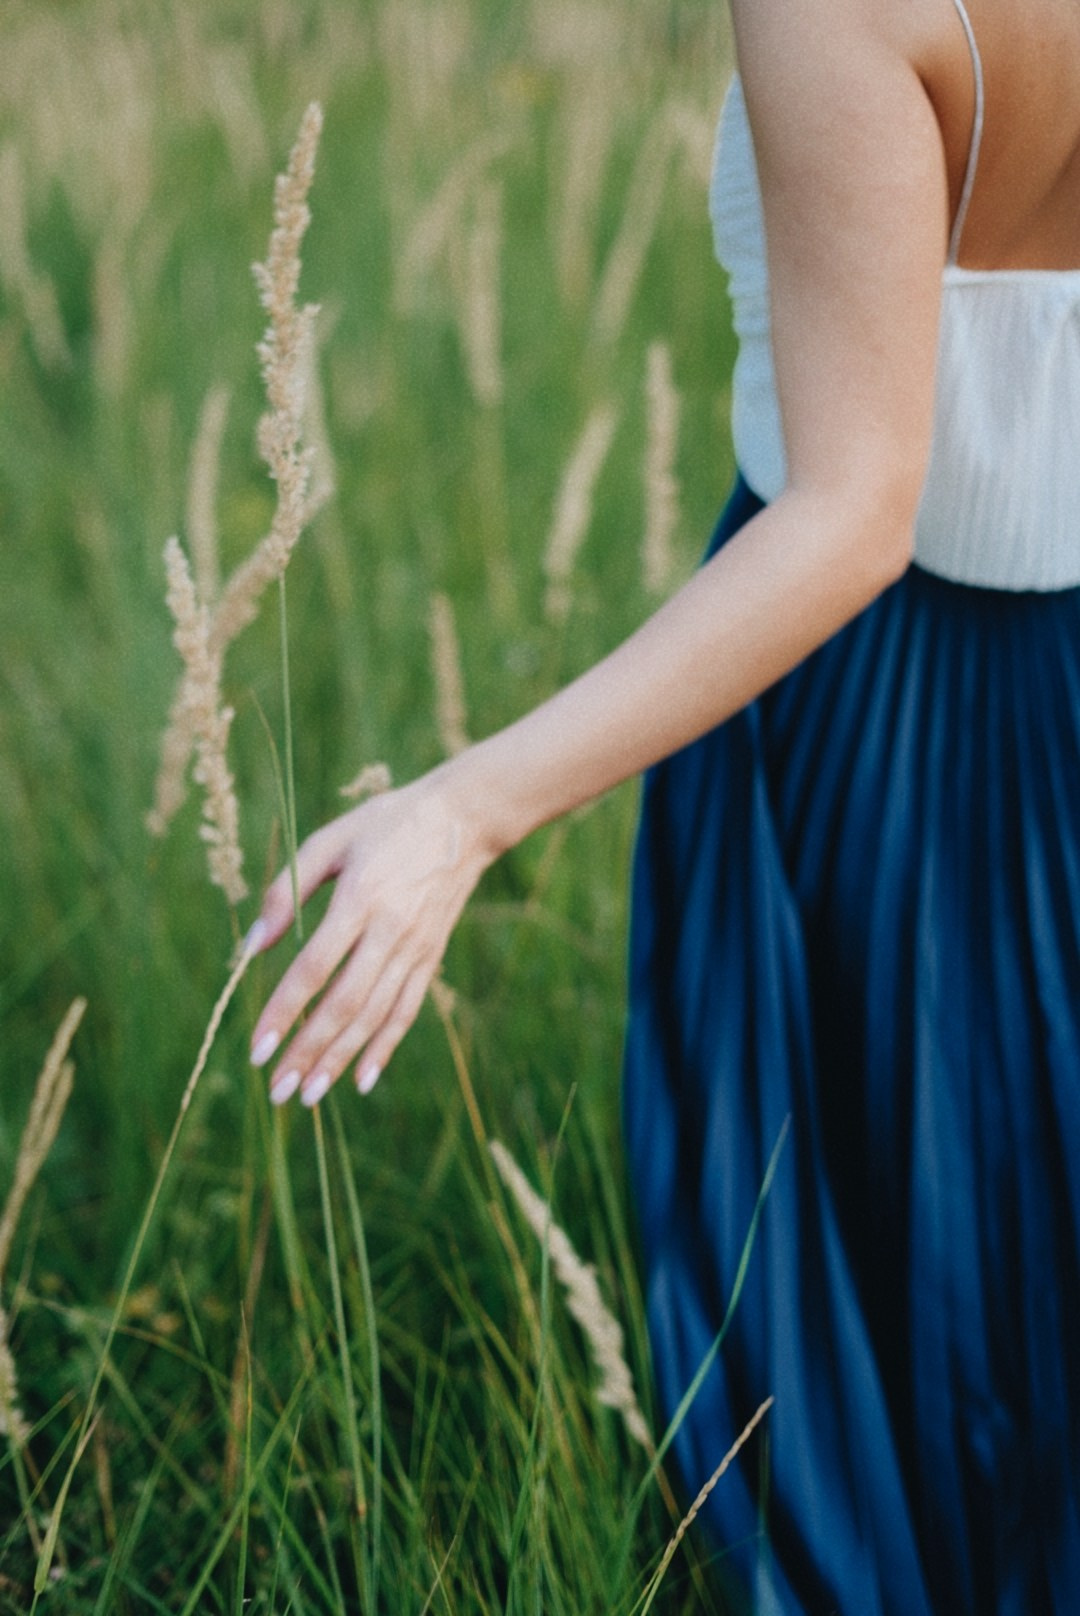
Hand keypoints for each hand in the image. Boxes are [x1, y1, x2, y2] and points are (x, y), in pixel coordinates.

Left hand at [246, 772, 493, 1106]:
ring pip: (375, 1016)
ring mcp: (415, 948)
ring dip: (340, 1059)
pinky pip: (406, 1010)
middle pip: (345, 1004)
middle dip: (309, 1052)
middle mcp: (390, 931)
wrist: (463, 820)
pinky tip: (361, 1079)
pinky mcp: (431, 957)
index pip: (315, 968)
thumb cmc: (387, 824)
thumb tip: (252, 945)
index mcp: (360, 898)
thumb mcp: (332, 840)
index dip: (284, 1011)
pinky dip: (384, 1047)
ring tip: (309, 1094)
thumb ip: (287, 890)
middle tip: (277, 1091)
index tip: (257, 1048)